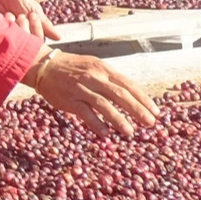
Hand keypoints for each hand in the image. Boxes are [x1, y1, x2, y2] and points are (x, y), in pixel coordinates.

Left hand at [0, 0, 59, 40]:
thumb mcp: (33, 9)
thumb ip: (44, 23)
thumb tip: (59, 38)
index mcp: (30, 33)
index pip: (38, 41)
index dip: (36, 29)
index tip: (32, 15)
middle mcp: (19, 38)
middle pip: (27, 43)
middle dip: (25, 26)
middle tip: (20, 15)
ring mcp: (7, 38)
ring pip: (15, 41)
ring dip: (14, 26)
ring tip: (10, 13)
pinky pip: (1, 38)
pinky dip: (3, 27)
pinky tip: (2, 16)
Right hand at [23, 49, 158, 137]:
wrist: (44, 65)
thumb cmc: (72, 68)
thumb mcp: (94, 66)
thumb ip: (110, 79)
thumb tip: (130, 94)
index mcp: (103, 69)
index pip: (128, 85)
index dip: (143, 99)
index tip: (155, 111)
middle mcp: (94, 77)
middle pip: (120, 94)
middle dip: (137, 109)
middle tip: (150, 123)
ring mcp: (81, 88)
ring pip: (104, 105)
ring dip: (119, 119)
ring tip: (130, 132)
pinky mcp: (69, 100)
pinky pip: (85, 113)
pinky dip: (96, 124)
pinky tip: (106, 134)